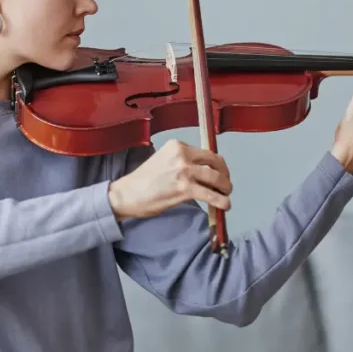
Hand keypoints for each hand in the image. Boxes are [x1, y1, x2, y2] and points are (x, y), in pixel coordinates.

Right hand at [108, 139, 231, 220]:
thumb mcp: (164, 160)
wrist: (127, 194)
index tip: (221, 172)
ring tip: (226, 196)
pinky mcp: (184, 189)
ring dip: (225, 188)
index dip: (218, 164)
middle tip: (225, 185)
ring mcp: (184, 171)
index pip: (206, 152)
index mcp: (177, 146)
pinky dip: (221, 201)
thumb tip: (205, 172)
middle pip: (215, 162)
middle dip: (224, 174)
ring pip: (216, 178)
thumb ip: (182, 162)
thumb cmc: (143, 181)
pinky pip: (210, 195)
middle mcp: (182, 155)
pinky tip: (224, 205)